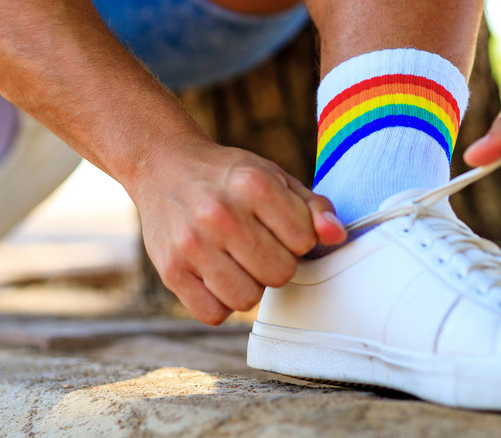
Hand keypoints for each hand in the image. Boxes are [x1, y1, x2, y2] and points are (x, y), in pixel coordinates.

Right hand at [132, 137, 345, 324]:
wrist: (164, 166)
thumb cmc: (230, 177)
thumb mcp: (275, 177)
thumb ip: (313, 207)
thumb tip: (337, 236)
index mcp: (253, 184)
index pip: (304, 241)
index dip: (297, 238)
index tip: (279, 226)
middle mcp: (219, 213)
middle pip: (279, 274)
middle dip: (275, 263)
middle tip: (257, 244)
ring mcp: (191, 244)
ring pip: (247, 300)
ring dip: (248, 285)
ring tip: (236, 260)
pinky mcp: (170, 271)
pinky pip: (213, 314)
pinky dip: (219, 302)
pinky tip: (215, 275)